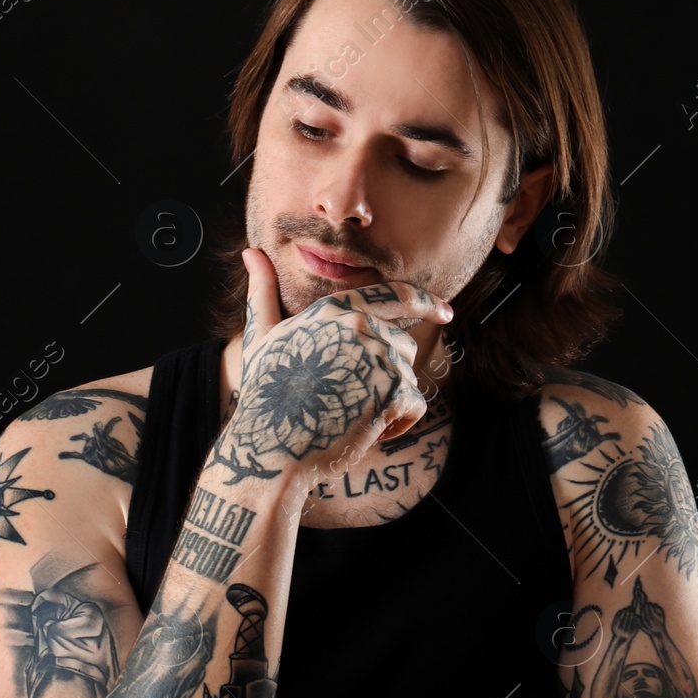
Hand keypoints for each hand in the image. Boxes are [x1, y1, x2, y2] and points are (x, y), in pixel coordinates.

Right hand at [224, 247, 452, 490]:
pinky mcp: (393, 390)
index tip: (446, 311)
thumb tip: (251, 253)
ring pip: (407, 377)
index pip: (397, 295)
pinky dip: (396, 424)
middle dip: (385, 373)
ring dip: (387, 400)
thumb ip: (263, 292)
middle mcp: (362, 325)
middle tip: (346, 398)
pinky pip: (414, 406)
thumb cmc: (265, 392)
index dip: (427, 302)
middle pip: (402, 345)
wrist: (271, 445)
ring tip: (347, 414)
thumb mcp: (262, 335)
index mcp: (337, 308)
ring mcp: (380, 356)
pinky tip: (364, 431)